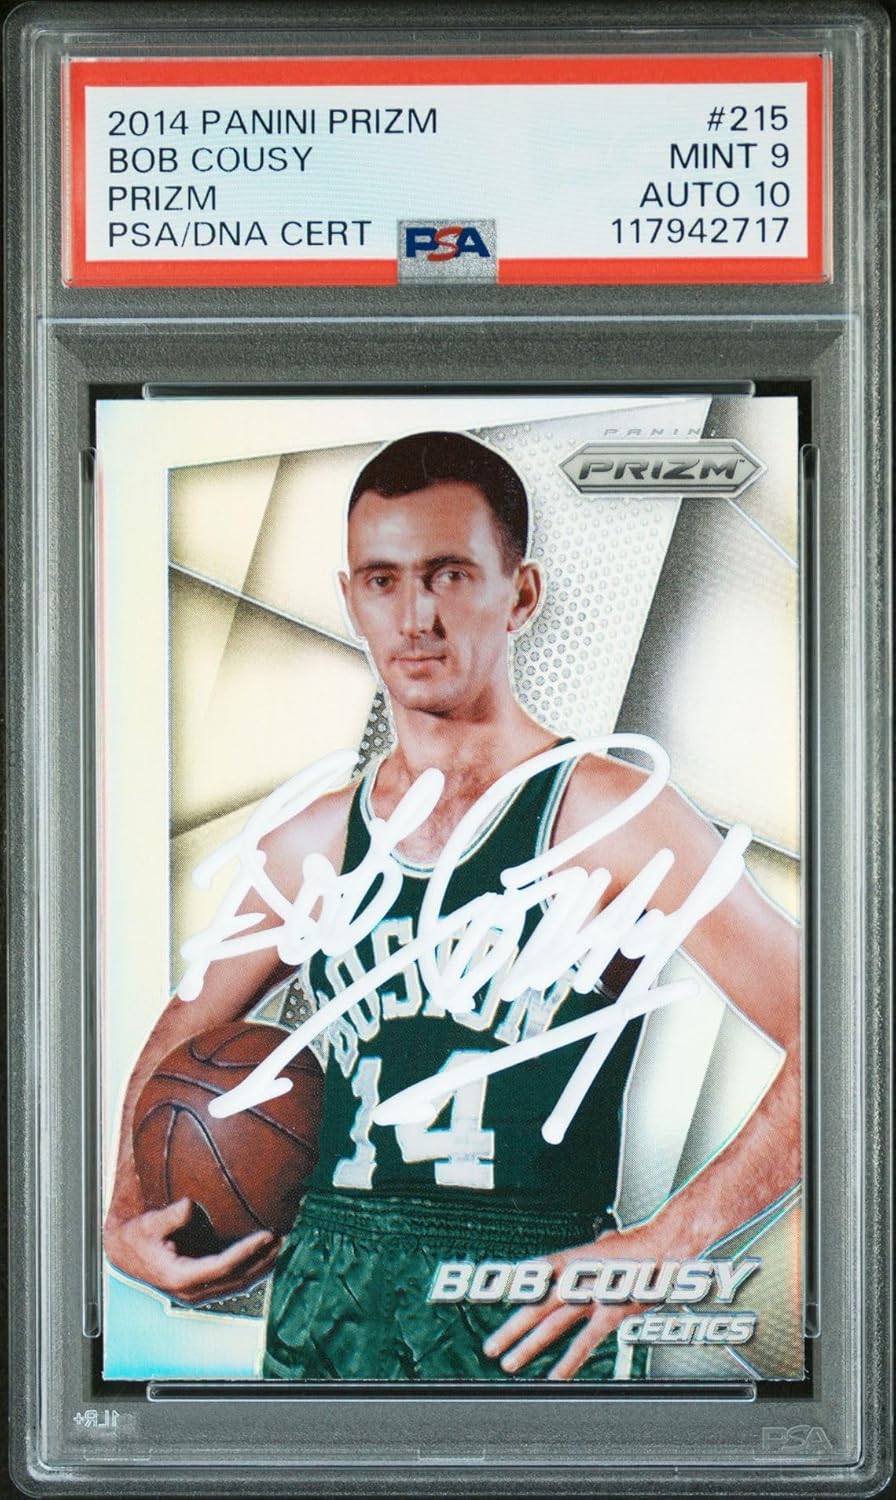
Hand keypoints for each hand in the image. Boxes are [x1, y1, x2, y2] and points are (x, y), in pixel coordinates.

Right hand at [104, 1198, 282, 1303]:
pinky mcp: (204, 1287)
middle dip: (264, 1259)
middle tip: (285, 1236)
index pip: (224, 1266)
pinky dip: (254, 1267)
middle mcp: (193, 1291)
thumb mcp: (148, 1224)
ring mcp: (199, 1292)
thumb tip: (189, 1205)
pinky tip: (267, 1251)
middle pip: (239, 1279)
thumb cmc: (137, 1236)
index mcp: (181, 1277)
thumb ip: (168, 1216)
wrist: (126, 1255)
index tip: (267, 1234)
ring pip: (240, 1283)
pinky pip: (235, 1280)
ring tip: (283, 1243)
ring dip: (264, 1265)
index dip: (248, 1251)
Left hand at [482, 1232, 641, 1380]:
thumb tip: (603, 1240)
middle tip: (491, 1347)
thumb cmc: (644, 1245)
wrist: (666, 1245)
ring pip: (551, 1324)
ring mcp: (591, 1295)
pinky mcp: (610, 1312)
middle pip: (536, 1305)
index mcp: (574, 1260)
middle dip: (512, 1328)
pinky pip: (584, 1341)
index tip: (495, 1301)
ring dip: (528, 1346)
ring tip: (509, 1364)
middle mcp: (577, 1278)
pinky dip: (568, 1361)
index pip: (536, 1274)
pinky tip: (554, 1377)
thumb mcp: (615, 1242)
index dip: (517, 1288)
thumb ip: (603, 1245)